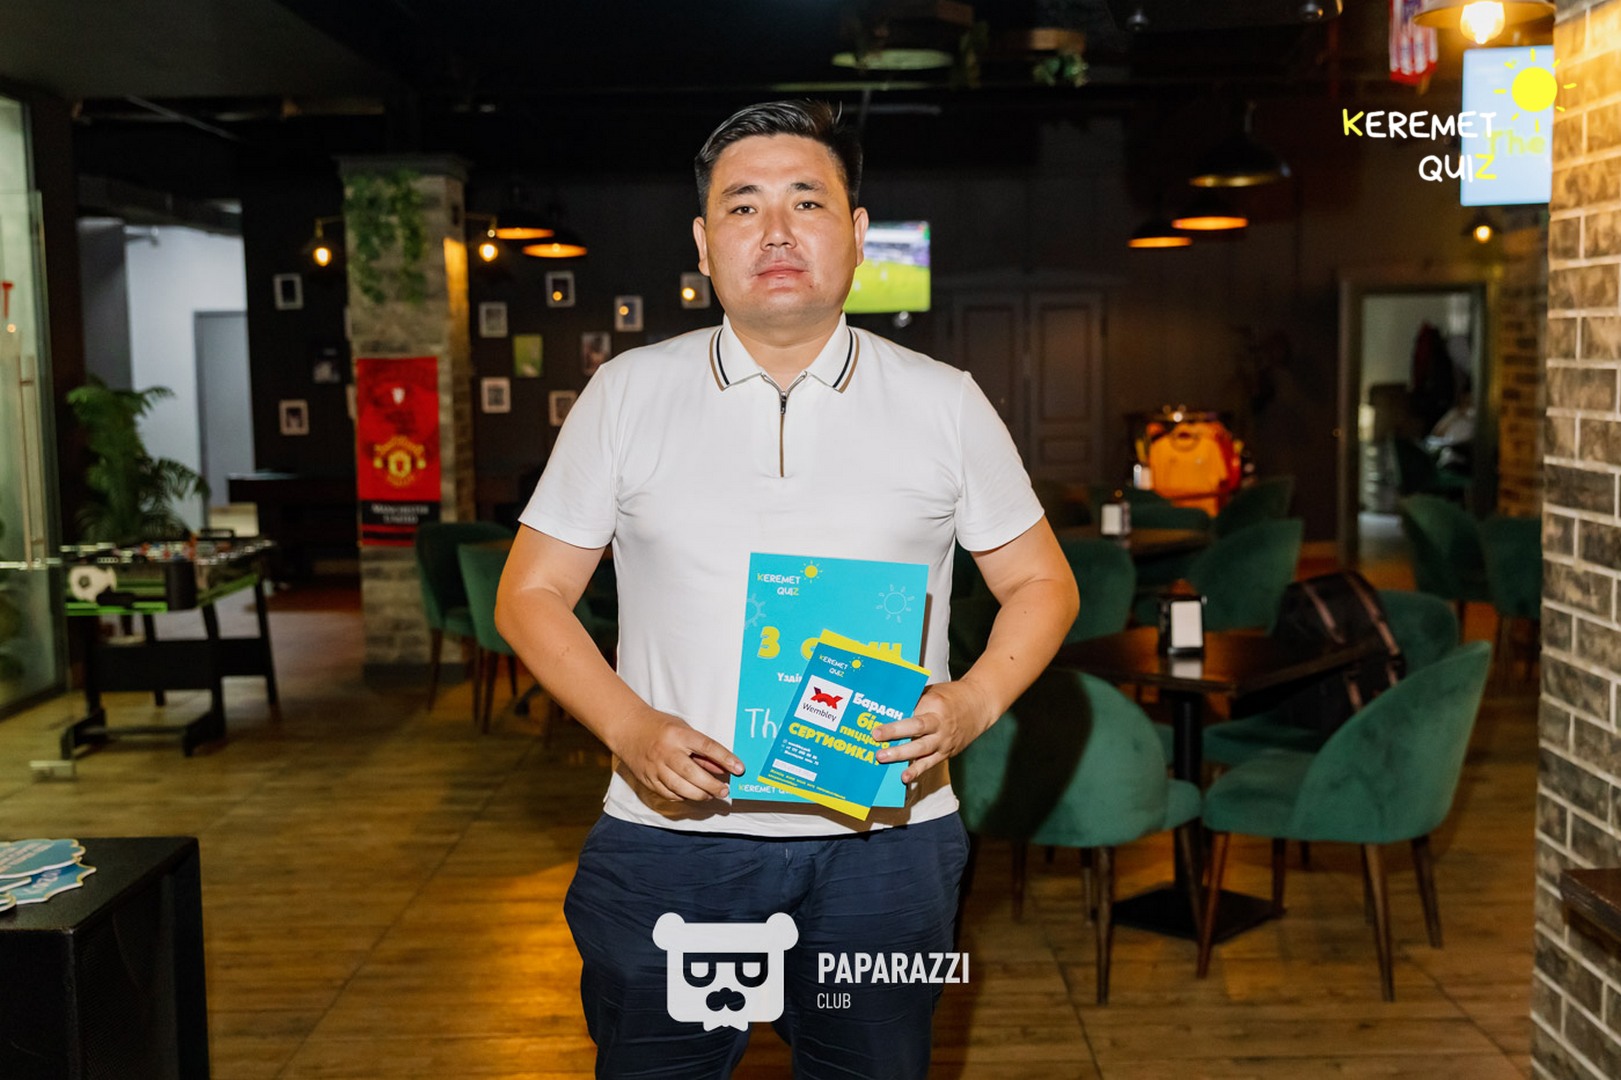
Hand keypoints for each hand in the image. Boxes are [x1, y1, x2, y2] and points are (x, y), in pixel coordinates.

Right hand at [613, 707, 744, 801]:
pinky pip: (668, 793)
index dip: (725, 758)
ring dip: (699, 795)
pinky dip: (683, 796)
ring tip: (711, 795)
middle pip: (693, 774)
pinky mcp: (648, 779)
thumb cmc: (660, 727)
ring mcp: (655, 767)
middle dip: (712, 785)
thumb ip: (702, 751)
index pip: (707, 747)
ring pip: (680, 788)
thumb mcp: (684, 730)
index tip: (739, 769)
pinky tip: (691, 794)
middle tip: (725, 791)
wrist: (627, 728)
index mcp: (678, 735)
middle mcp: (666, 752)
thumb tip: (723, 768)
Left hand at [871, 680, 996, 784]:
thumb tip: (888, 707)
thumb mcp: (932, 691)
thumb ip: (914, 700)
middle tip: (875, 736)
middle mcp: (940, 723)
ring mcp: (944, 740)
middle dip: (895, 733)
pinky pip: (930, 763)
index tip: (878, 718)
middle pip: (916, 728)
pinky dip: (917, 771)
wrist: (980, 705)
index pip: (911, 710)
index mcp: (935, 704)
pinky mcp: (947, 752)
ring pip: (921, 749)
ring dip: (901, 754)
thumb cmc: (951, 696)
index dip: (895, 715)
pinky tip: (904, 777)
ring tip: (882, 757)